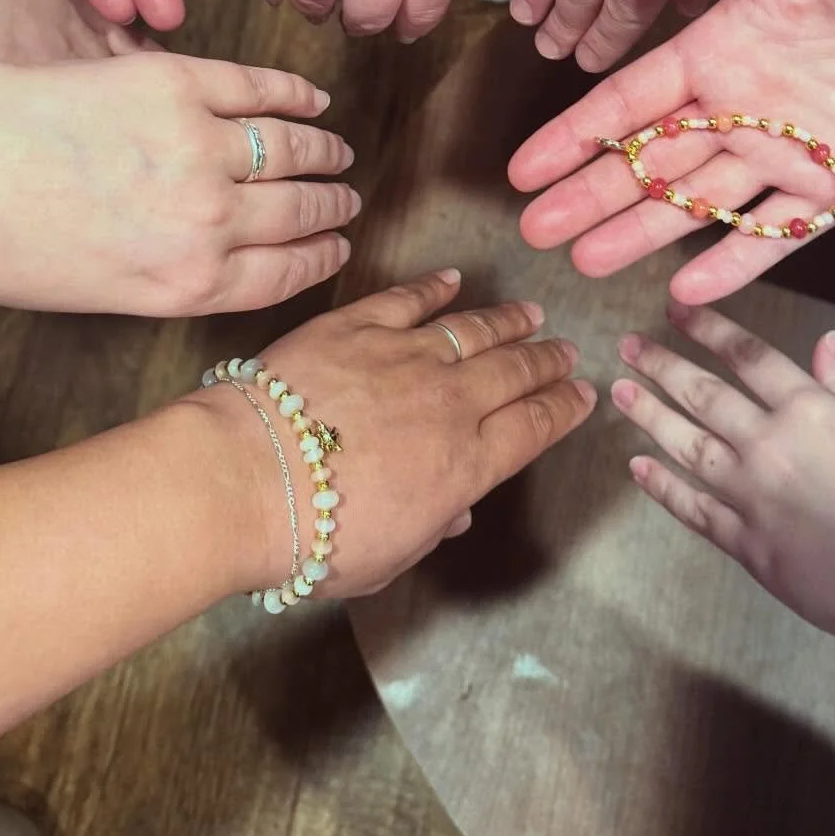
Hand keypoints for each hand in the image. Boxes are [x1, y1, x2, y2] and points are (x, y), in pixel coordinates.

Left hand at [0, 55, 357, 314]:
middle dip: (332, 207)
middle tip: (347, 199)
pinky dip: (294, 93)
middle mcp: (208, 222)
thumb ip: (167, 278)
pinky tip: (312, 98)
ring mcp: (198, 146)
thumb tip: (216, 253)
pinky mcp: (177, 81)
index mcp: (186, 286)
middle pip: (299, 213)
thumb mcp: (92, 293)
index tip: (341, 246)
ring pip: (291, 148)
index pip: (286, 273)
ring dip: (324, 151)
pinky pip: (258, 87)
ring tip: (336, 151)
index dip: (322, 257)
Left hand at [204, 268, 595, 596]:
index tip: (582, 394)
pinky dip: (434, 287)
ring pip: (473, 329)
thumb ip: (431, 527)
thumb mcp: (390, 557)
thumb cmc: (317, 538)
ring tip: (530, 312)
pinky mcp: (355, 327)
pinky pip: (407, 299)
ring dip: (507, 320)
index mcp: (466, 464)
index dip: (563, 408)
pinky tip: (452, 279)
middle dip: (546, 359)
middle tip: (566, 349)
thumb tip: (456, 511)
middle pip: (514, 371)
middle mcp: (450, 403)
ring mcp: (404, 357)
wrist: (252, 479)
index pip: (534, 427)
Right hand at [511, 0, 834, 302]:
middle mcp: (742, 108)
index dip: (575, 134)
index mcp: (721, 49)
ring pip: (698, 203)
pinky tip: (687, 289)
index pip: (632, 101)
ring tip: (585, 261)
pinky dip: (734, 262)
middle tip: (535, 232)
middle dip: (591, 196)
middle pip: (651, 162)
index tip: (524, 167)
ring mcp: (787, 154)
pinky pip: (777, 233)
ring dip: (642, 232)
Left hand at [611, 305, 834, 639]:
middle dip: (662, 366)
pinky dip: (662, 487)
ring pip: (687, 445)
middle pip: (704, 395)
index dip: (708, 329)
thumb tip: (826, 343)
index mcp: (809, 409)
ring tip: (620, 392)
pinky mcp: (745, 544)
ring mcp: (750, 495)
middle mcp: (768, 443)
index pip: (747, 356)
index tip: (675, 311)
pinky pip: (693, 508)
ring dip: (650, 416)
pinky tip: (637, 466)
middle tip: (627, 346)